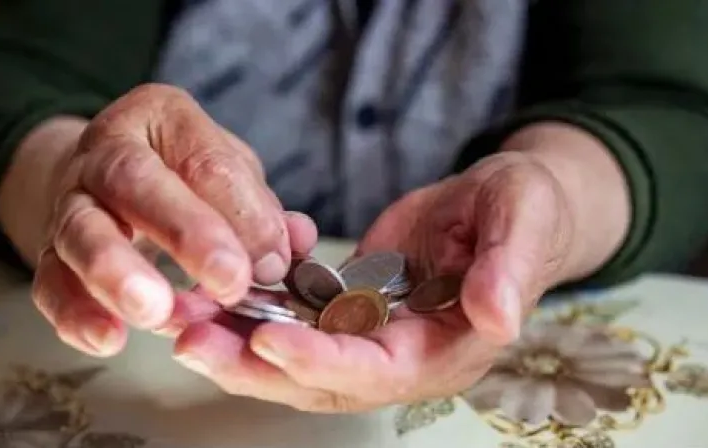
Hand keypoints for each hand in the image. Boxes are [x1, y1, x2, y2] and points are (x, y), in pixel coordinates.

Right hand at [14, 84, 316, 356]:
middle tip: (230, 282)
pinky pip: (51, 281)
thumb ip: (259, 208)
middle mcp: (106, 151)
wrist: (107, 175)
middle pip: (135, 182)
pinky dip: (76, 313)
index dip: (244, 213)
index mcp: (161, 118)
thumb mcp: (229, 171)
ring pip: (82, 232)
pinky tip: (107, 338)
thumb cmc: (181, 172)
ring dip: (119, 275)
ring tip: (156, 312)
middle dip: (187, 233)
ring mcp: (71, 200)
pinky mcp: (50, 250)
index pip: (206, 160)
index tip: (275, 262)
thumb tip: (297, 243)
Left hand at [171, 123, 630, 411]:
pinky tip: (212, 285)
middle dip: (255, 365)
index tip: (268, 340)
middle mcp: (404, 355)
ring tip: (182, 315)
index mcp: (448, 347)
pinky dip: (254, 306)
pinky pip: (296, 318)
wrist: (504, 206)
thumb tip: (496, 317)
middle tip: (191, 338)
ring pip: (297, 354)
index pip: (378, 370)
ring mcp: (374, 335)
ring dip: (238, 339)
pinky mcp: (352, 309)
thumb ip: (510, 269)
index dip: (323, 360)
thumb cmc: (525, 210)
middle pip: (322, 378)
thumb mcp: (524, 220)